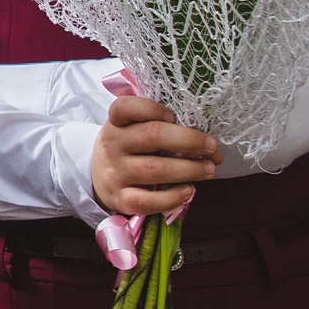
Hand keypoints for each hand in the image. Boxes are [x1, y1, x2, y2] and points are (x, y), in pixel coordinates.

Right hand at [91, 94, 217, 216]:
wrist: (97, 178)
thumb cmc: (128, 150)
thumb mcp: (131, 131)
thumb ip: (159, 128)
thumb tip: (207, 144)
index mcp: (116, 124)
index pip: (125, 107)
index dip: (152, 109)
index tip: (174, 116)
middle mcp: (112, 146)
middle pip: (152, 136)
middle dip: (189, 140)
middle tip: (212, 147)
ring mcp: (115, 173)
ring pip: (156, 169)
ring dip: (190, 169)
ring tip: (209, 170)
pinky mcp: (121, 198)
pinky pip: (149, 200)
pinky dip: (174, 197)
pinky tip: (188, 191)